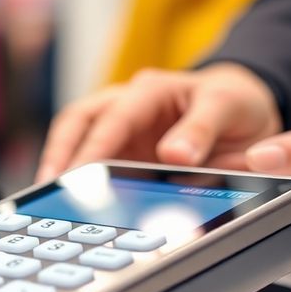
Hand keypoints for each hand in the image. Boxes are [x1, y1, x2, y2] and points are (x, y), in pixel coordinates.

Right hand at [36, 63, 281, 181]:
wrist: (242, 114)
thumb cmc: (233, 105)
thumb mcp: (229, 108)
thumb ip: (202, 129)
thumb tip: (174, 155)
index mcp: (152, 89)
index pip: (114, 118)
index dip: (95, 146)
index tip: (81, 174)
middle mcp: (127, 104)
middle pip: (78, 122)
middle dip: (61, 154)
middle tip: (49, 188)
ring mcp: (118, 128)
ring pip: (74, 137)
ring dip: (58, 163)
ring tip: (48, 196)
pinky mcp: (117, 150)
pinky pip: (86, 160)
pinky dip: (73, 177)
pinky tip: (68, 201)